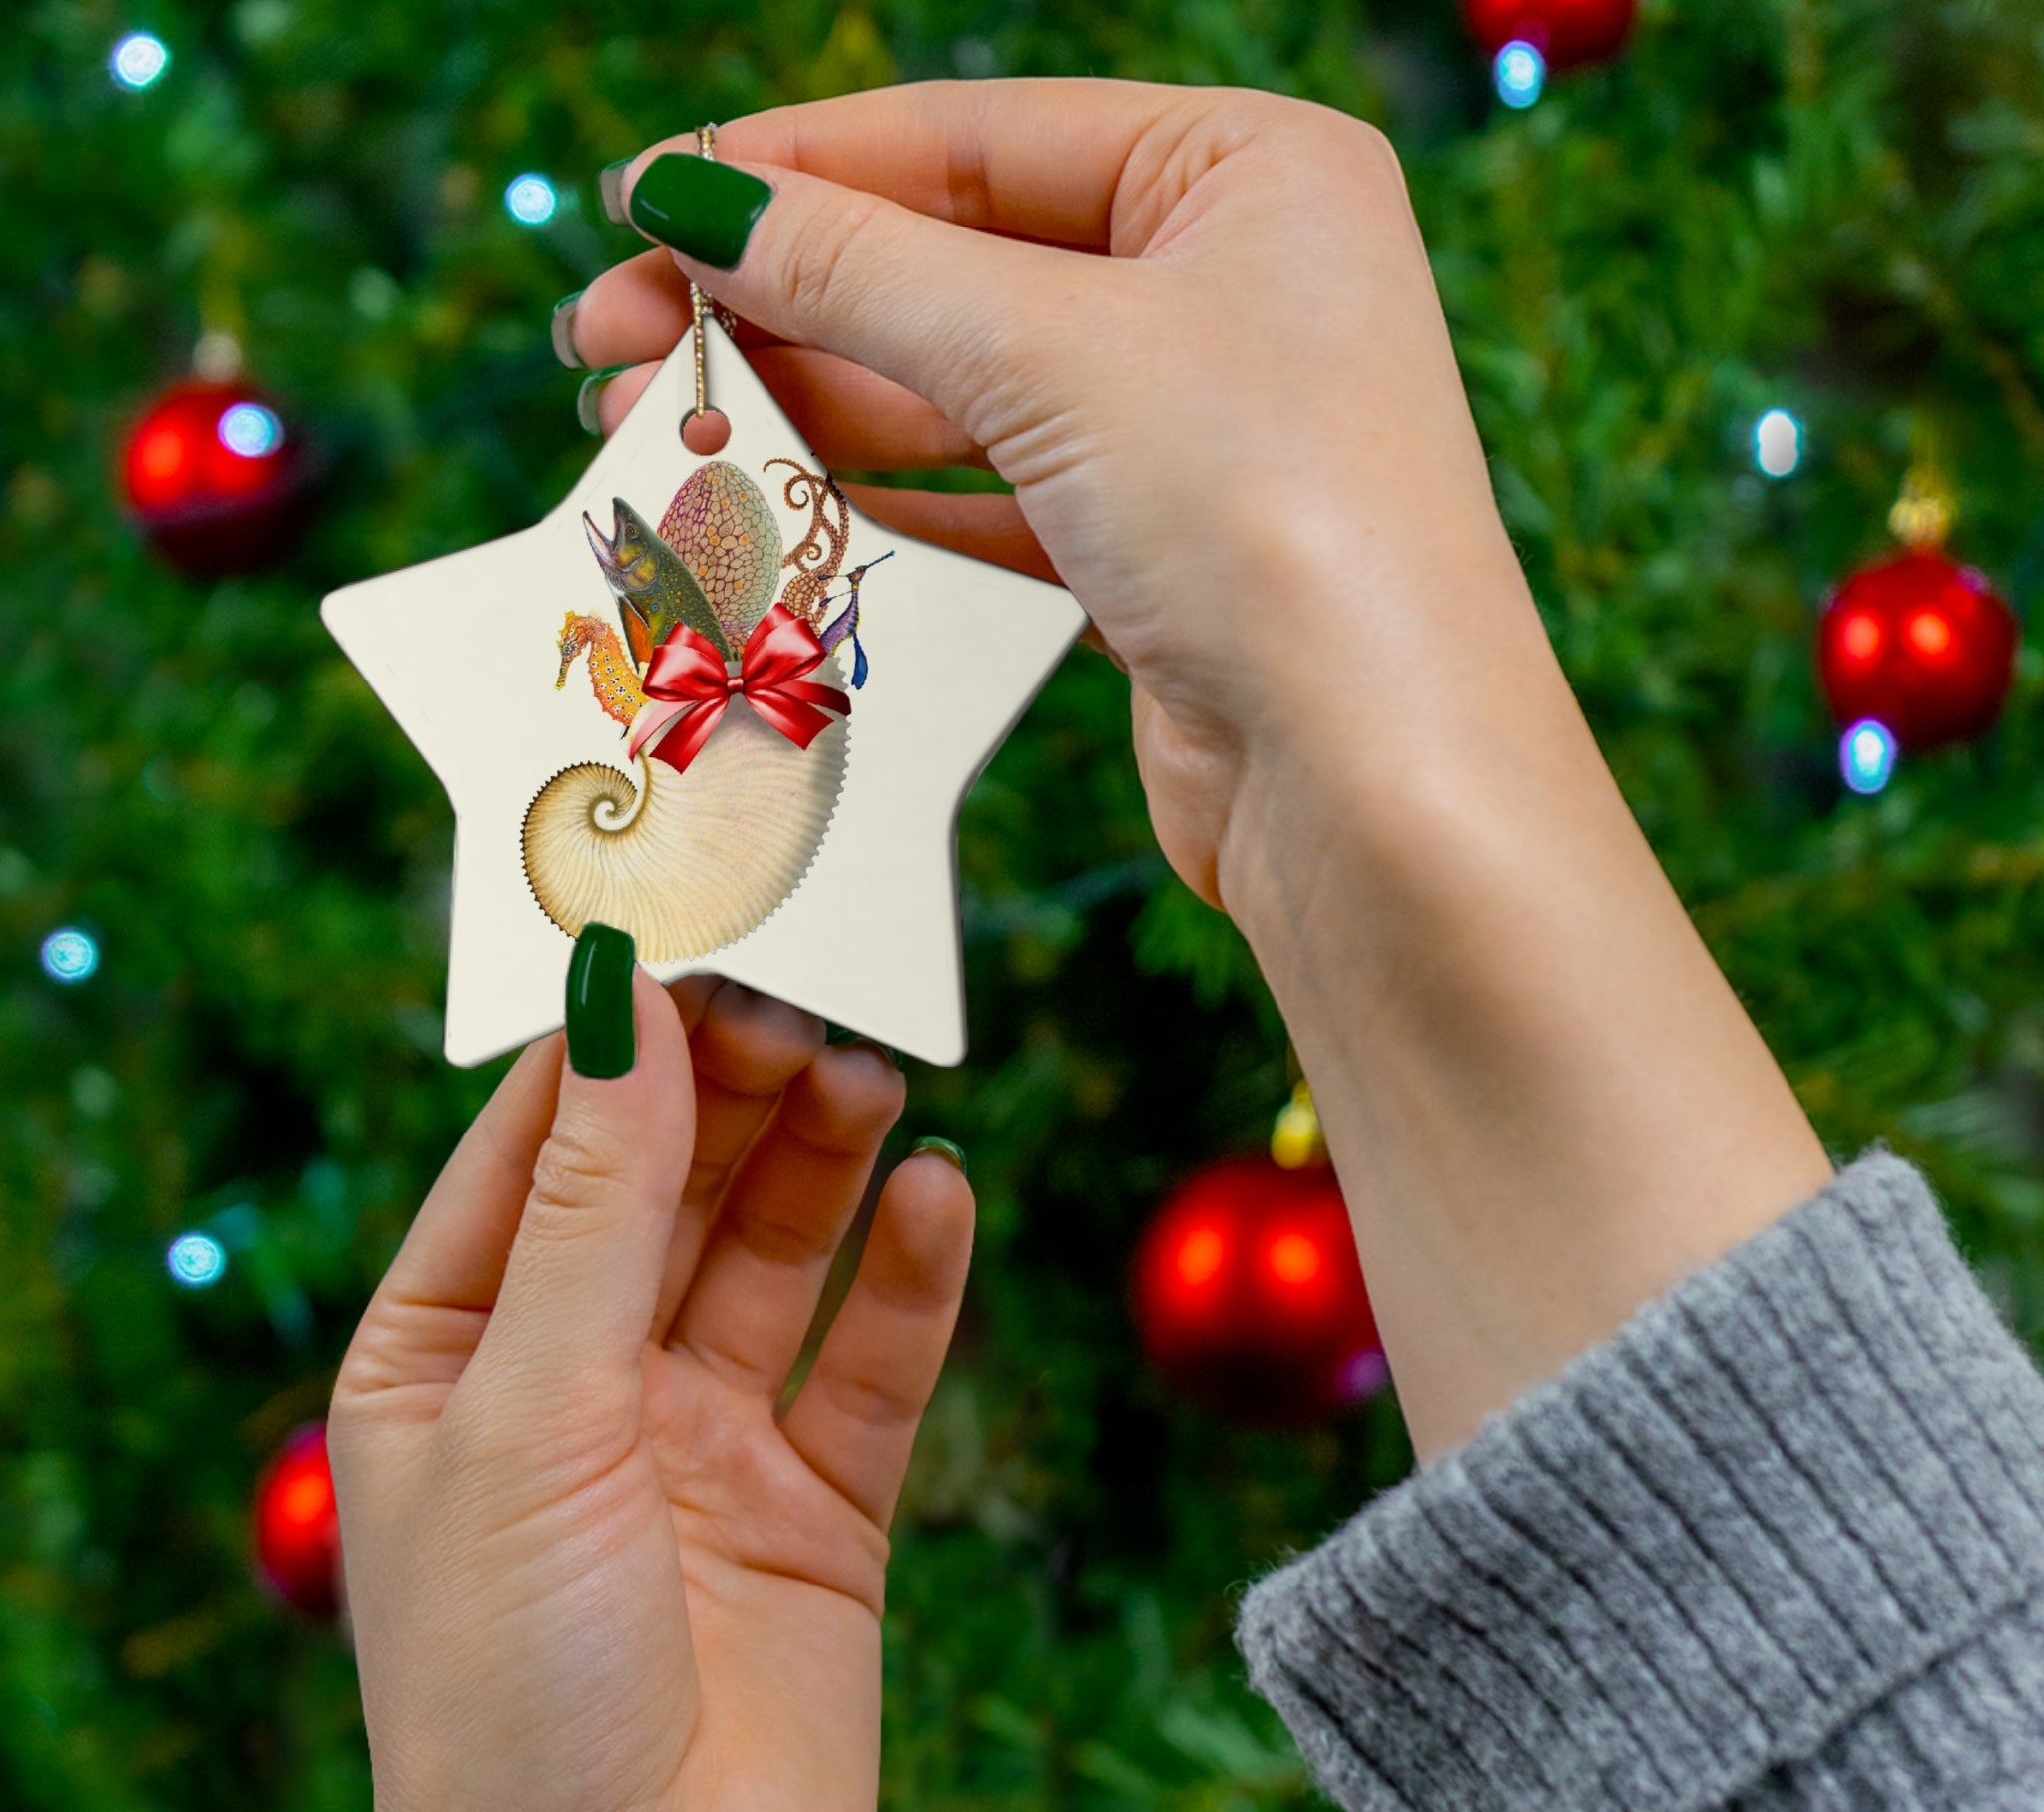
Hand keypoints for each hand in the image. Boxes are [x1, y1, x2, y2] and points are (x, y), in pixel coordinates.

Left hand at [329, 974, 971, 1811]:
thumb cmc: (512, 1697)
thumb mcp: (528, 1416)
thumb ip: (590, 1209)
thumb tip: (622, 1008)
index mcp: (450, 1357)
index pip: (534, 1150)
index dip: (612, 1043)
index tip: (692, 936)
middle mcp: (577, 1387)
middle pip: (669, 1186)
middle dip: (733, 1091)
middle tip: (810, 999)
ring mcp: (703, 1446)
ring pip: (776, 1254)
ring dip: (825, 1161)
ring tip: (874, 1075)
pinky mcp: (819, 1510)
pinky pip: (872, 1363)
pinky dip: (911, 1278)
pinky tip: (942, 1196)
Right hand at [568, 82, 1831, 1458]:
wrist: (1377, 789)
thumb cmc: (1268, 519)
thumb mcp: (1050, 354)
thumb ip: (859, 270)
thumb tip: (691, 196)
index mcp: (1248, 171)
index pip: (974, 137)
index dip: (794, 170)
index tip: (640, 203)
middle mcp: (1230, 286)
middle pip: (954, 266)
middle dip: (775, 305)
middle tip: (609, 345)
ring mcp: (1196, 429)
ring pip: (960, 394)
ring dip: (806, 412)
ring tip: (654, 432)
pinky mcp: (1158, 556)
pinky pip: (990, 500)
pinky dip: (881, 504)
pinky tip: (769, 509)